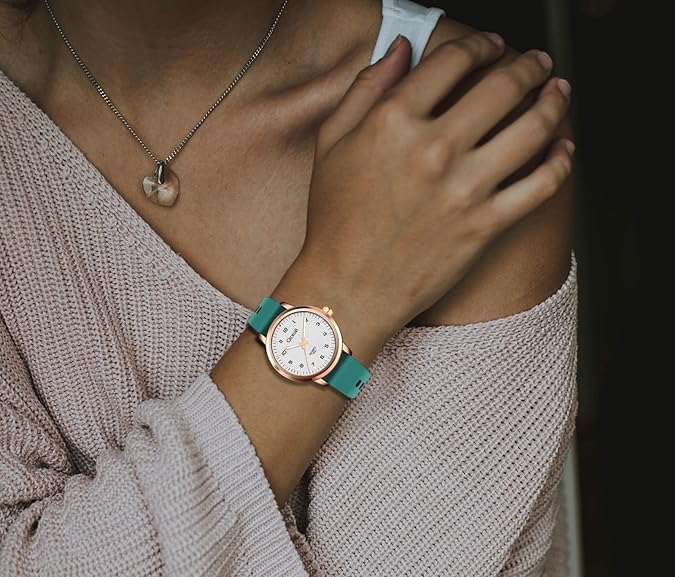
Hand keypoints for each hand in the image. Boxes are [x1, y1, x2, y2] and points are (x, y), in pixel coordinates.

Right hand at [279, 32, 572, 355]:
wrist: (347, 287)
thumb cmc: (335, 220)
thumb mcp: (332, 144)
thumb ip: (365, 89)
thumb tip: (401, 47)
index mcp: (393, 122)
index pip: (453, 60)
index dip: (481, 43)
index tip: (492, 44)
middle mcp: (434, 149)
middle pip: (502, 86)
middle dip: (528, 64)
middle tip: (537, 61)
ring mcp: (464, 189)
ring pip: (533, 128)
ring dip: (554, 101)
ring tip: (559, 91)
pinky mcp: (485, 226)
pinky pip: (541, 185)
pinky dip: (561, 162)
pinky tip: (564, 149)